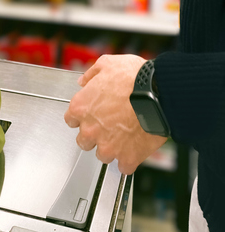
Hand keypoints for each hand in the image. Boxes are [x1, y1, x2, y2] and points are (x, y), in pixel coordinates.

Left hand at [64, 54, 167, 174]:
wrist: (160, 92)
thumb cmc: (135, 78)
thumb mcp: (107, 64)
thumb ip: (92, 74)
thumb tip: (84, 80)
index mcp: (80, 108)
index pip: (71, 120)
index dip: (82, 117)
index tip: (91, 116)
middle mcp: (90, 129)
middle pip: (84, 141)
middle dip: (94, 135)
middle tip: (108, 127)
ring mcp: (108, 145)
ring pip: (102, 155)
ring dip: (111, 148)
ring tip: (123, 138)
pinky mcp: (128, 156)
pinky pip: (124, 167)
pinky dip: (129, 161)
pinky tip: (134, 151)